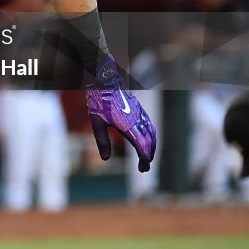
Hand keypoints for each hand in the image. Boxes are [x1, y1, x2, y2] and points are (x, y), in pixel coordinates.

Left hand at [86, 56, 156, 171]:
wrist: (105, 81)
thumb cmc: (98, 100)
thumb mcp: (96, 122)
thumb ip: (102, 140)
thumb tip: (105, 159)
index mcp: (128, 124)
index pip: (142, 145)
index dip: (144, 158)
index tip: (143, 168)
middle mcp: (137, 120)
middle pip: (149, 142)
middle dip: (149, 156)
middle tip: (144, 168)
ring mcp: (140, 114)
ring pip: (152, 133)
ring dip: (151, 147)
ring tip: (146, 158)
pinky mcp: (140, 110)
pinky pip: (150, 126)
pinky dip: (151, 137)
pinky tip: (147, 142)